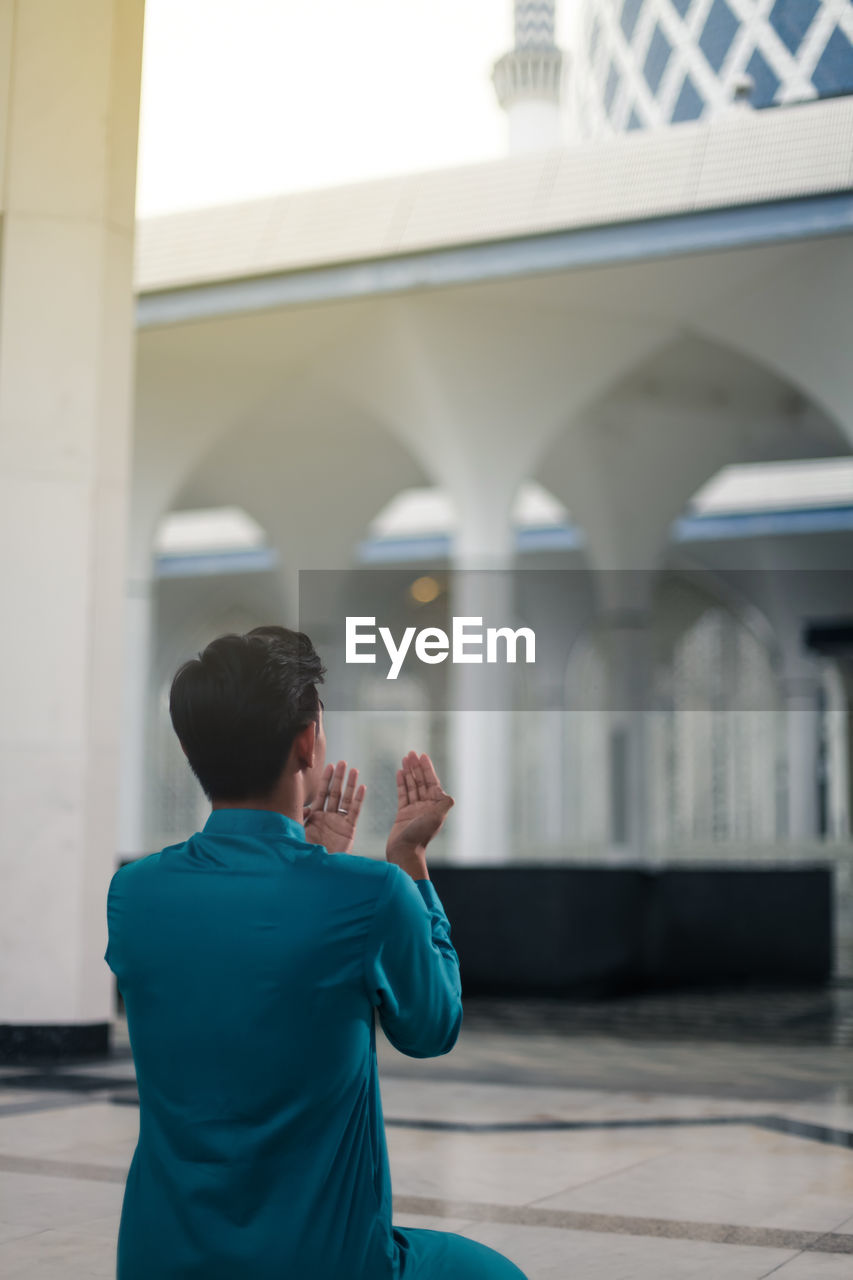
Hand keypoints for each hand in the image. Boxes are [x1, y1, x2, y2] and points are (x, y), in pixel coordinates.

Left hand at [303, 760, 365, 853]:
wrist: (317, 871)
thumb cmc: (304, 853)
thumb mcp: (298, 832)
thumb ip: (300, 817)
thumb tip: (306, 807)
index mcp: (316, 817)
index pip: (322, 794)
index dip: (325, 780)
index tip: (329, 766)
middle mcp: (328, 817)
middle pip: (335, 793)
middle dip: (338, 778)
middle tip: (342, 762)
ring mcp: (339, 823)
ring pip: (346, 799)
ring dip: (350, 785)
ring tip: (354, 770)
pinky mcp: (349, 830)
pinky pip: (354, 812)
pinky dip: (358, 800)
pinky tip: (362, 788)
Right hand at [386, 751, 453, 879]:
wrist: (404, 851)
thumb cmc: (420, 836)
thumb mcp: (436, 818)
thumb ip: (444, 804)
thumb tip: (449, 796)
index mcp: (436, 806)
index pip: (432, 782)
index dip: (427, 768)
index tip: (422, 756)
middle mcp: (426, 806)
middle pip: (421, 782)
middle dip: (417, 767)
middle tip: (411, 753)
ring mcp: (414, 809)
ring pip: (412, 786)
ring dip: (409, 772)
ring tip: (404, 759)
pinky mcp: (403, 813)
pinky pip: (402, 795)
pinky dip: (401, 783)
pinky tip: (399, 773)